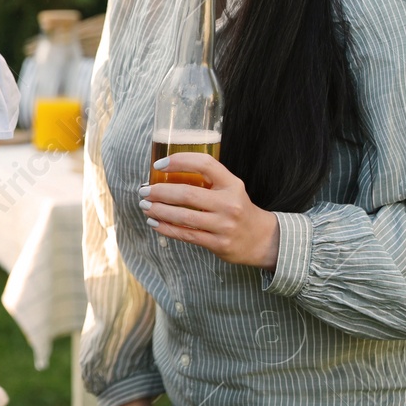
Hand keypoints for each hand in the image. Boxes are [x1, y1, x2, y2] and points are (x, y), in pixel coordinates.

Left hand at [142, 153, 279, 268]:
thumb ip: (206, 180)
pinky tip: (154, 222)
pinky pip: (186, 234)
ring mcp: (225, 225)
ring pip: (183, 216)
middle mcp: (230, 203)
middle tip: (144, 191)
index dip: (180, 161)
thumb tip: (164, 175)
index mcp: (232, 184)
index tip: (159, 165)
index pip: (205, 164)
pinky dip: (166, 228)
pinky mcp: (219, 243)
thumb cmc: (237, 208)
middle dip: (160, 192)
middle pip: (187, 194)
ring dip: (159, 211)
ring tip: (145, 206)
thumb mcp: (230, 188)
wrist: (261, 239)